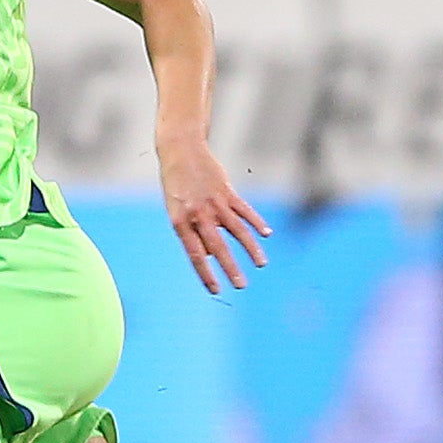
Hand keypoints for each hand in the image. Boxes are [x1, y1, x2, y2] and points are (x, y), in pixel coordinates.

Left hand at [160, 140, 270, 293]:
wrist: (180, 151)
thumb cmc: (176, 186)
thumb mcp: (176, 210)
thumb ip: (192, 233)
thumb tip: (210, 256)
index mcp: (181, 222)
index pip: (195, 254)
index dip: (206, 274)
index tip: (216, 291)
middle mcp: (198, 214)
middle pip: (218, 246)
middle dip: (230, 268)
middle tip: (241, 286)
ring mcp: (214, 202)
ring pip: (236, 229)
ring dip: (250, 248)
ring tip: (260, 264)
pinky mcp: (227, 191)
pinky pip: (244, 210)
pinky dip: (256, 222)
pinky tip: (266, 234)